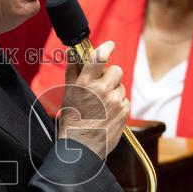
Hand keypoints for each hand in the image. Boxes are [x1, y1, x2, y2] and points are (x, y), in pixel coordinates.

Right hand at [58, 40, 129, 159]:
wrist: (81, 147)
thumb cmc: (72, 121)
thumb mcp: (69, 94)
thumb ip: (73, 71)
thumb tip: (73, 52)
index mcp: (85, 83)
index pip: (99, 57)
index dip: (106, 48)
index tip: (110, 45)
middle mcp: (102, 90)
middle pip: (116, 70)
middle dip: (110, 75)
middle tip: (100, 85)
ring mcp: (115, 101)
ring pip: (120, 86)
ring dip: (113, 91)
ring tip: (101, 105)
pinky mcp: (124, 111)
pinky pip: (124, 100)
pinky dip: (118, 104)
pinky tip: (107, 113)